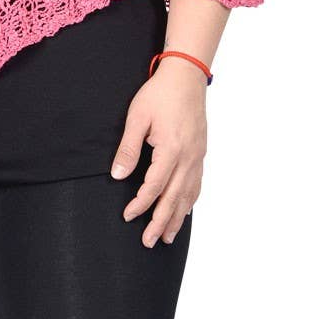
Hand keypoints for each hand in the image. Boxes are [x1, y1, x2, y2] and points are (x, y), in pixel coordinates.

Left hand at [110, 57, 207, 245]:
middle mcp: (189, 157)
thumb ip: (128, 148)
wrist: (187, 76)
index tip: (128, 216)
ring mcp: (198, 156)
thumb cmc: (159, 94)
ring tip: (167, 237)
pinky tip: (184, 210)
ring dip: (178, 217)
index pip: (154, 186)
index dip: (140, 204)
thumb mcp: (137, 118)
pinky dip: (189, 201)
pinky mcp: (201, 152)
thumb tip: (117, 175)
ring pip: (188, 195)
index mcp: (172, 149)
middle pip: (174, 198)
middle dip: (161, 222)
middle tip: (148, 242)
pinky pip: (196, 184)